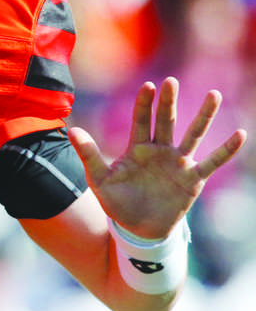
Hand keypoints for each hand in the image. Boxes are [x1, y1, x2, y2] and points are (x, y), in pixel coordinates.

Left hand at [68, 77, 246, 239]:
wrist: (138, 229)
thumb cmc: (117, 203)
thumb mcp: (99, 180)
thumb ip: (89, 155)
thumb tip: (71, 130)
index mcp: (136, 147)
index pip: (141, 120)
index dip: (145, 103)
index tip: (148, 86)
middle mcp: (159, 150)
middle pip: (166, 121)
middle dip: (168, 102)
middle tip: (171, 81)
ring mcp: (178, 163)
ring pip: (193, 134)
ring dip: (203, 116)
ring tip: (214, 94)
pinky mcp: (193, 179)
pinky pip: (212, 162)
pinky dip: (226, 150)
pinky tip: (240, 134)